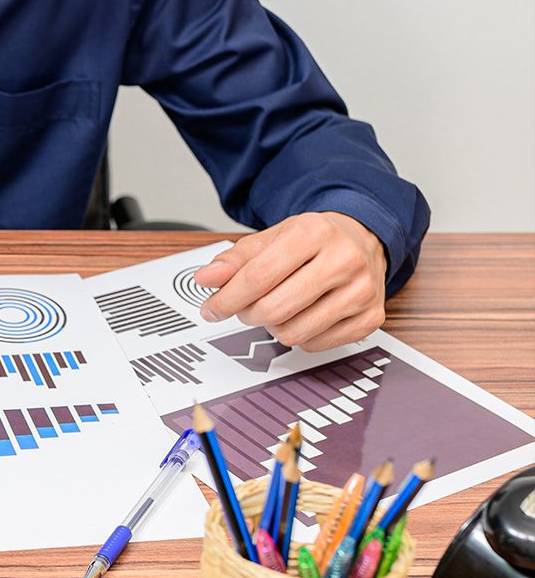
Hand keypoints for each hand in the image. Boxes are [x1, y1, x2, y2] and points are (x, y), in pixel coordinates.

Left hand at [194, 212, 387, 351]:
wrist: (362, 239)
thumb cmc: (313, 241)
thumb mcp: (271, 239)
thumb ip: (234, 260)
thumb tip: (205, 279)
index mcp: (314, 233)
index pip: (258, 277)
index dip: (226, 299)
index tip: (211, 308)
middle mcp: (344, 260)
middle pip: (274, 310)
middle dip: (248, 314)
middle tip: (245, 307)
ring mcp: (362, 291)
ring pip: (293, 333)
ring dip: (272, 327)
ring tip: (275, 307)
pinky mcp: (371, 317)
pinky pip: (315, 345)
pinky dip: (298, 336)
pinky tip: (301, 315)